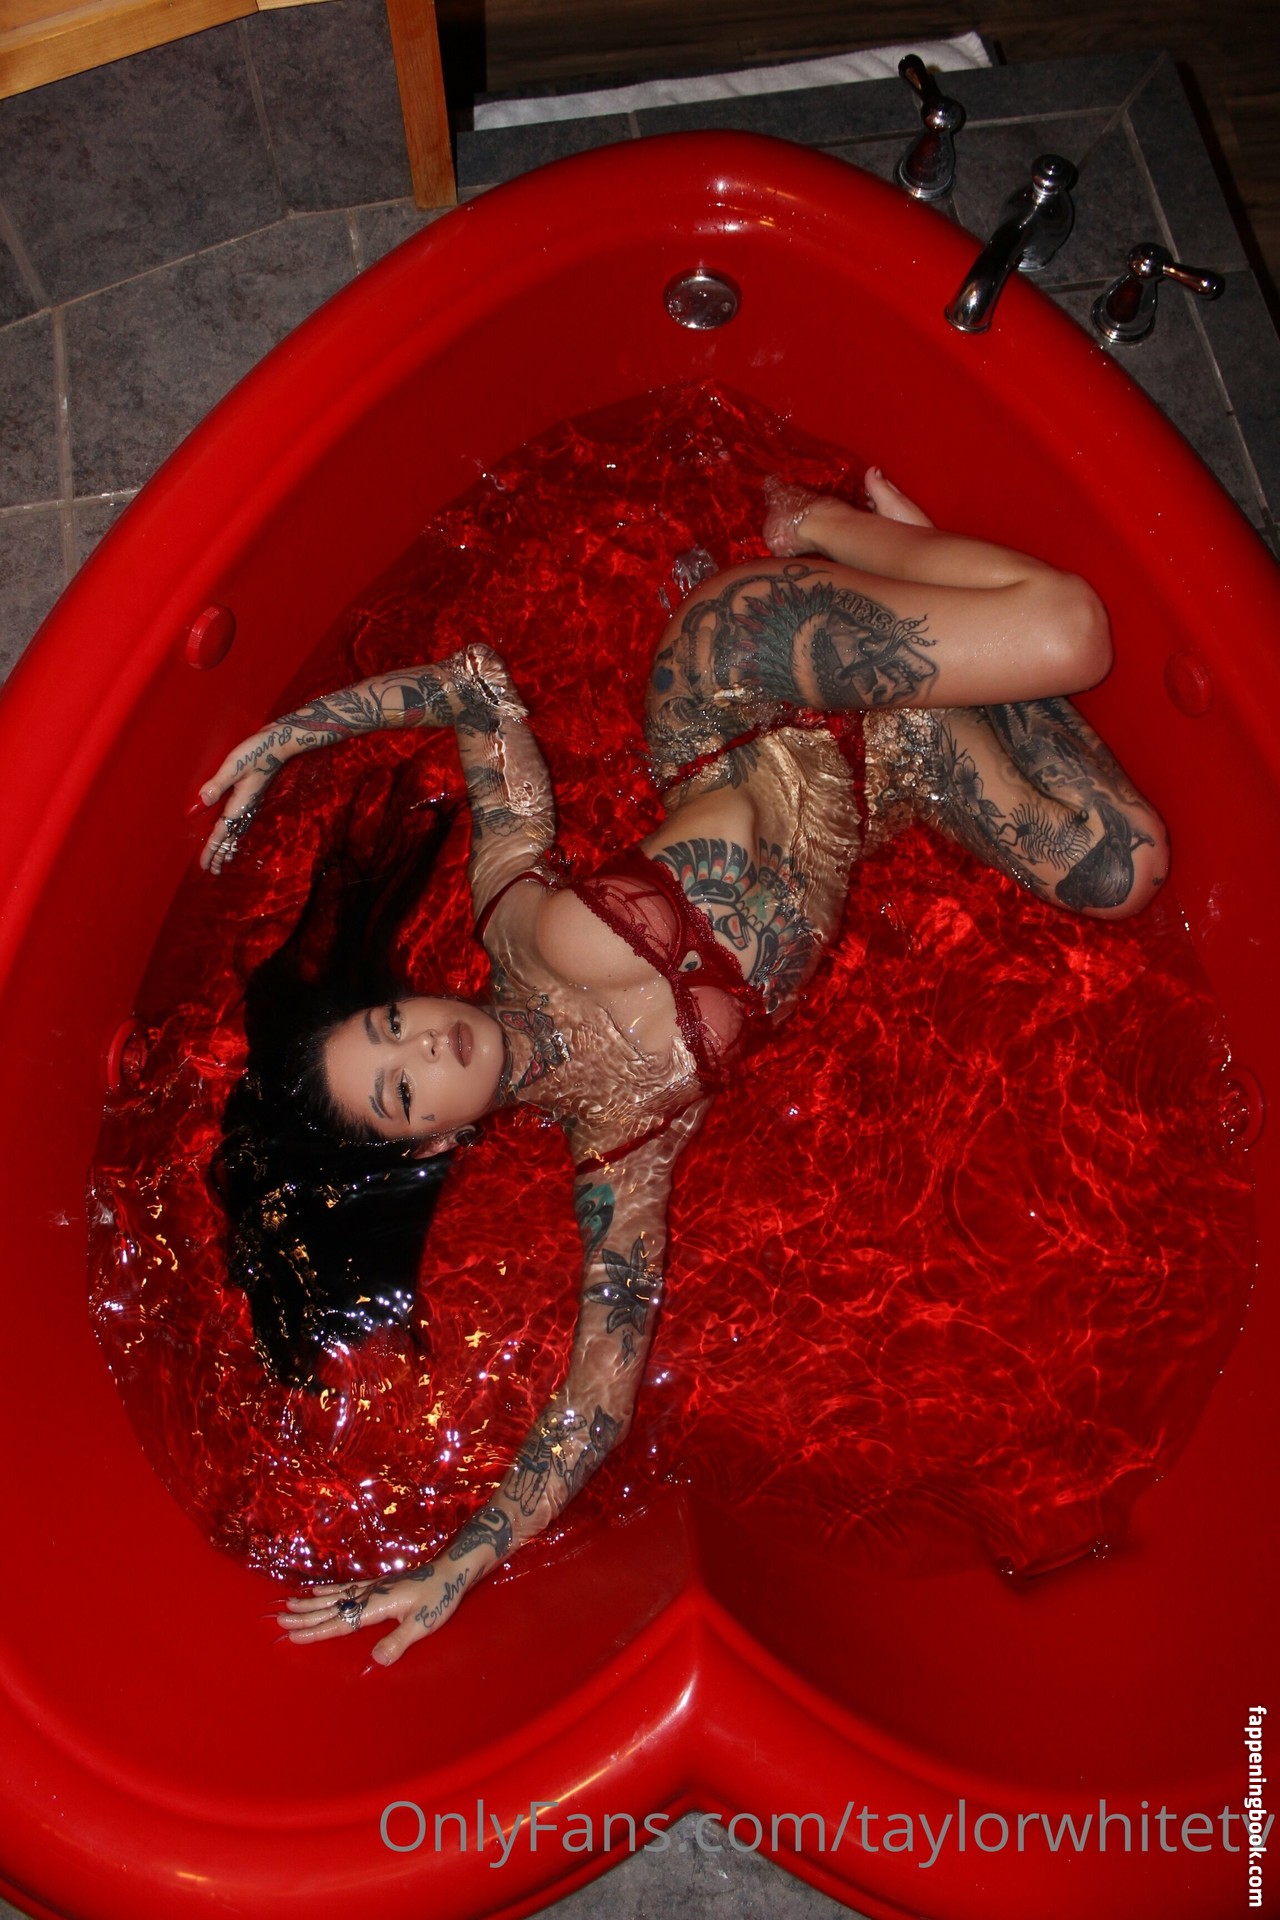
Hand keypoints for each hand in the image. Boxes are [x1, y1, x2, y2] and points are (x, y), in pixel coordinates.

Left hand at [198, 723, 295, 871]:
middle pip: (231, 837)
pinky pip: (242, 821)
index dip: (212, 849)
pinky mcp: (253, 795)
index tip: (205, 866)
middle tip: (213, 871)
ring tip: (225, 859)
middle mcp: (246, 807)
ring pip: (238, 831)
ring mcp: (251, 802)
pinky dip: (237, 833)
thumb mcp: (234, 766)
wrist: (279, 742)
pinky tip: (237, 832)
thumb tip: (199, 806)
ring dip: (230, 846)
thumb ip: (216, 785)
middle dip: (222, 854)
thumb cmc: (256, 751)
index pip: (222, 833)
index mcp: (239, 804)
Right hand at [277, 1560, 472, 1665]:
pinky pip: (346, 1588)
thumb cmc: (440, 1598)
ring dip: (312, 1602)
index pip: (341, 1622)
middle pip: (331, 1607)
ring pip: (335, 1596)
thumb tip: (375, 1661)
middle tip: (279, 1619)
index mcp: (377, 1606)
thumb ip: (399, 1641)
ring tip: (290, 1604)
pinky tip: (319, 1590)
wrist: (451, 1570)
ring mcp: (373, 1588)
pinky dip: (328, 1590)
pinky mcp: (378, 1584)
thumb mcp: (423, 1623)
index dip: (316, 1630)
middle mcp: (370, 1594)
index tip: (293, 1636)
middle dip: (305, 1615)